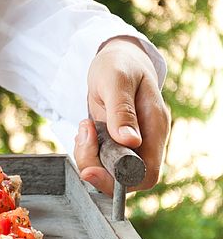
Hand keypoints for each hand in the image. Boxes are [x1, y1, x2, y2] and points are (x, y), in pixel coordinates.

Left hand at [75, 36, 169, 195]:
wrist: (116, 58)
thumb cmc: (119, 64)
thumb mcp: (117, 81)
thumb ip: (122, 110)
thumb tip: (131, 141)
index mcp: (155, 127)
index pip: (145, 174)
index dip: (120, 180)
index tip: (90, 170)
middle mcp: (146, 140)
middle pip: (125, 178)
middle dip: (96, 167)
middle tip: (82, 139)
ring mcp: (131, 143)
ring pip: (109, 170)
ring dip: (88, 156)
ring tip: (84, 127)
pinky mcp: (116, 141)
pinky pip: (100, 159)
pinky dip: (86, 150)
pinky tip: (84, 130)